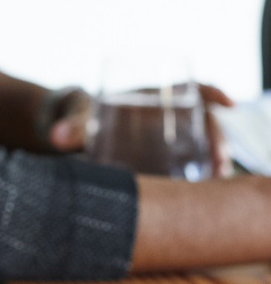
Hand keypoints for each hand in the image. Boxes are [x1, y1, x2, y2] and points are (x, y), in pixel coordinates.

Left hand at [50, 83, 236, 175]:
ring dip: (216, 162)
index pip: (193, 87)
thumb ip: (71, 126)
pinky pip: (195, 166)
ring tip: (215, 181)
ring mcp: (174, 138)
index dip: (213, 92)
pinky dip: (204, 178)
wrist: (78, 134)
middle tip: (219, 164)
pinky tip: (205, 196)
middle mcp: (171, 115)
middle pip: (207, 122)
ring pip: (206, 146)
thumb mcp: (81, 118)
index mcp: (154, 96)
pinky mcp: (170, 160)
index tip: (228, 104)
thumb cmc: (84, 117)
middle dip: (219, 140)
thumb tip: (55, 138)